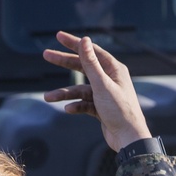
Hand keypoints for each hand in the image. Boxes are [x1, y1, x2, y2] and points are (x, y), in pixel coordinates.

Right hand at [41, 33, 150, 150]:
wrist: (129, 139)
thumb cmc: (120, 110)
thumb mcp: (102, 85)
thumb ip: (91, 63)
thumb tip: (84, 40)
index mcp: (114, 69)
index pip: (91, 50)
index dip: (74, 43)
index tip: (58, 36)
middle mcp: (110, 79)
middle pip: (83, 67)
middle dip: (64, 62)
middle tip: (46, 55)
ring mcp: (105, 94)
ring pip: (80, 89)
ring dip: (65, 93)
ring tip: (48, 97)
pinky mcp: (101, 108)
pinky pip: (84, 104)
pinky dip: (76, 106)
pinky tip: (68, 110)